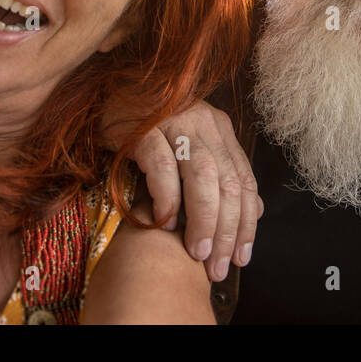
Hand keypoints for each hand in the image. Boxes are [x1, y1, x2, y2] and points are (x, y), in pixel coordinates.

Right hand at [128, 102, 262, 282]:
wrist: (103, 95)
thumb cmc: (146, 127)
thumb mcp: (188, 147)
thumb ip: (220, 174)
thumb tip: (257, 211)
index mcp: (218, 129)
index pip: (245, 181)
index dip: (246, 223)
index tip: (240, 257)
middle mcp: (203, 123)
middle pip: (227, 182)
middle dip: (227, 230)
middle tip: (217, 266)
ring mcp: (174, 121)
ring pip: (203, 175)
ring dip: (203, 219)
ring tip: (197, 251)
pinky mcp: (142, 127)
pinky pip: (161, 165)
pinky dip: (168, 197)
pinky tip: (165, 222)